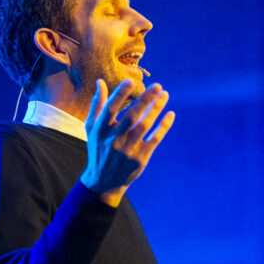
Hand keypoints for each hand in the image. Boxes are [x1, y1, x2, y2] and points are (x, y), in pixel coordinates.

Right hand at [80, 78, 175, 206]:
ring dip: (156, 109)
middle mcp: (114, 140)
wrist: (103, 181)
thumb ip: (97, 105)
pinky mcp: (140, 158)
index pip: (110, 109)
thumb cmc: (99, 149)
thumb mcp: (92, 129)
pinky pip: (154, 139)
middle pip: (131, 117)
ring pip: (144, 126)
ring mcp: (128, 150)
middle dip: (145, 100)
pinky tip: (170, 114)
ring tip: (165, 94)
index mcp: (100, 130)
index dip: (120, 94)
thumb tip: (100, 81)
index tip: (131, 81)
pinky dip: (163, 126)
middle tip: (157, 85)